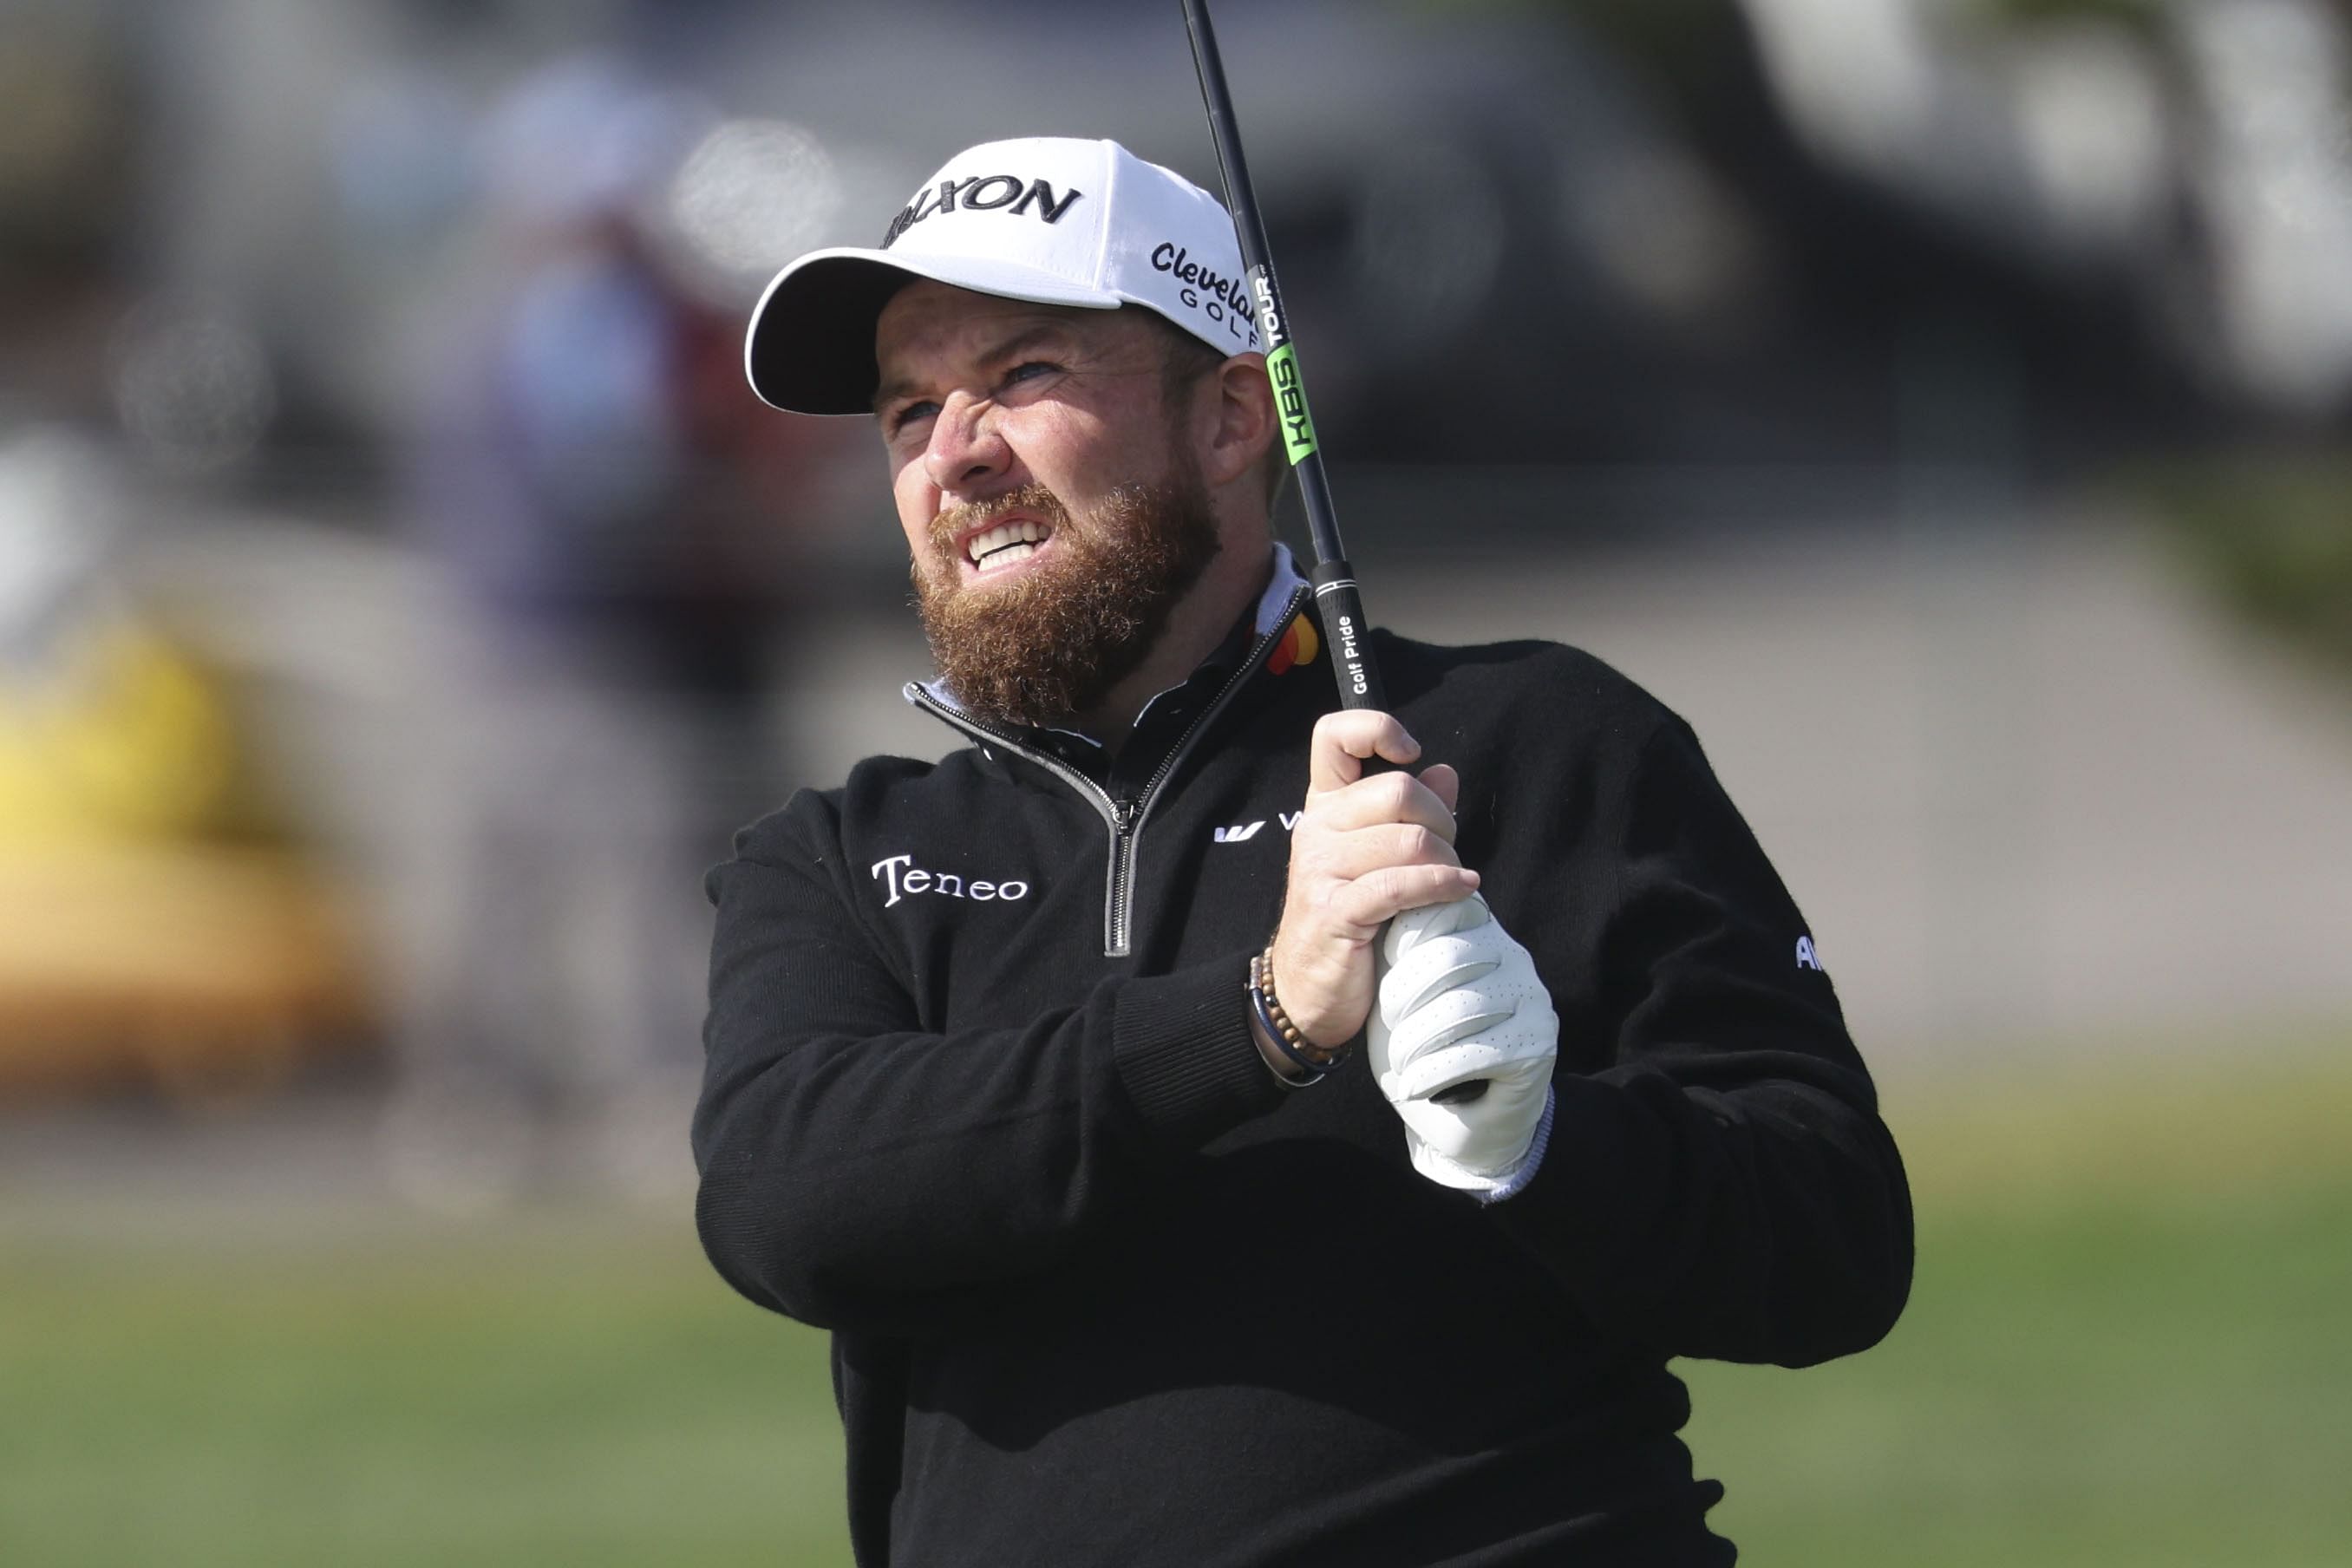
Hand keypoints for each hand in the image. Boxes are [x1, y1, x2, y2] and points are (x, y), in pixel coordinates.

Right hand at [1268, 711, 1480, 1052]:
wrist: (1309, 993)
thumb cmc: (1350, 922)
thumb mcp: (1377, 859)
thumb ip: (1410, 814)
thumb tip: (1446, 772)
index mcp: (1324, 806)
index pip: (1333, 736)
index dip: (1377, 729)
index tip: (1409, 754)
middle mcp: (1316, 827)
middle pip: (1397, 790)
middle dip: (1442, 819)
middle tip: (1449, 850)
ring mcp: (1321, 869)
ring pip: (1409, 840)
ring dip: (1447, 859)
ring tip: (1454, 880)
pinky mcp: (1336, 911)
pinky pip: (1401, 884)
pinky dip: (1443, 884)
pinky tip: (1462, 890)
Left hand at [1369, 894, 1556, 1189]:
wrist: (1462, 1124)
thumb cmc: (1422, 1052)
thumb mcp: (1399, 998)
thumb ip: (1395, 956)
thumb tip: (1383, 912)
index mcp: (1482, 934)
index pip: (1445, 910)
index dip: (1404, 941)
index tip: (1383, 979)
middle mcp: (1515, 958)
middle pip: (1448, 957)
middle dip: (1402, 996)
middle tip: (1386, 1029)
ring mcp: (1532, 1000)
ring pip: (1460, 1008)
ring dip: (1414, 1041)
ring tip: (1400, 1064)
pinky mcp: (1537, 1045)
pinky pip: (1476, 1051)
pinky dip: (1432, 1073)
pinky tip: (1413, 1087)